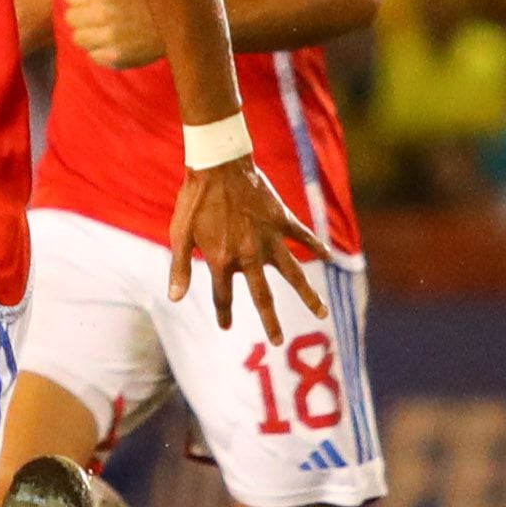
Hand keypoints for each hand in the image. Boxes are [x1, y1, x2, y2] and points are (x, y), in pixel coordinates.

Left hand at [57, 0, 161, 69]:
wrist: (174, 23)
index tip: (95, 0)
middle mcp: (104, 14)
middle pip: (70, 19)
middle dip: (83, 18)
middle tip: (103, 17)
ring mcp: (109, 37)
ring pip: (79, 39)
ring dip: (90, 36)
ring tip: (109, 31)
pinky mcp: (115, 57)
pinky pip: (93, 56)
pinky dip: (102, 52)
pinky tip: (117, 44)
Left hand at [167, 157, 327, 334]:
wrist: (218, 164)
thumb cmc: (194, 200)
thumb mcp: (180, 235)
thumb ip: (179, 269)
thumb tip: (175, 299)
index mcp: (222, 261)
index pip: (223, 297)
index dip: (223, 313)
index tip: (225, 327)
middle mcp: (249, 256)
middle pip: (262, 297)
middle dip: (270, 322)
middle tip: (276, 342)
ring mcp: (270, 239)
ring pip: (294, 274)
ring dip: (308, 296)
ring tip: (322, 314)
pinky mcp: (283, 220)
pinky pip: (305, 237)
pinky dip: (318, 246)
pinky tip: (330, 258)